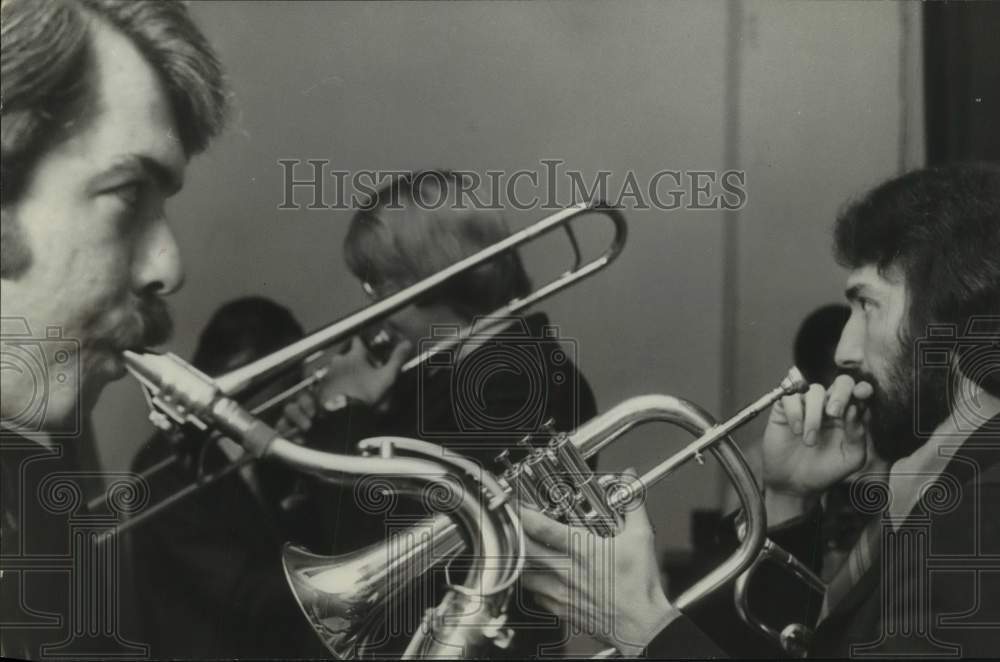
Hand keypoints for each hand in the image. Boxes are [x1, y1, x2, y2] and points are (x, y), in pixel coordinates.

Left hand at [314, 335, 410, 406]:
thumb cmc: (364, 393)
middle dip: (355, 361)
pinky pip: (331, 381)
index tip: (367, 350)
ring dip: (345, 373)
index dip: (363, 345)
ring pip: (339, 368)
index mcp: (355, 355)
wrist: (343, 413)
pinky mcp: (323, 385)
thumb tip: (407, 344)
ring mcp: (329, 372)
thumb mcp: (386, 377)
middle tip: (365, 373)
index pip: (358, 341)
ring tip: (355, 386)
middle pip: (348, 355)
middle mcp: (340, 360)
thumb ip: (396, 360)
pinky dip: (337, 384)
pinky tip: (345, 394)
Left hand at [519, 475, 678, 656]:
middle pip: (525, 550)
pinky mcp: (561, 610)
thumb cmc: (640, 586)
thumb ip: (632, 505)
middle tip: (512, 523)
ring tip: (521, 549)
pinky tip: (538, 576)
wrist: (642, 625)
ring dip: (520, 560)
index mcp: (583, 551)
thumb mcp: (641, 538)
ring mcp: (561, 593)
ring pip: (524, 575)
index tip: (517, 504)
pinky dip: (532, 584)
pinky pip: (535, 596)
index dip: (524, 513)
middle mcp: (567, 571)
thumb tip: (630, 480)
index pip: (542, 528)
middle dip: (514, 535)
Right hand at [762, 374, 872, 517]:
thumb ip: (858, 434)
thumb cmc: (824, 471)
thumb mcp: (851, 458)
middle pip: (840, 382)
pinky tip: (795, 430)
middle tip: (834, 413)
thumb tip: (857, 408)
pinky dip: (795, 413)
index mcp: (849, 416)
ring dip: (814, 415)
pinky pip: (790, 397)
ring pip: (814, 390)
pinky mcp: (785, 409)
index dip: (862, 389)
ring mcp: (807, 406)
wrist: (795, 485)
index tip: (862, 394)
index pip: (859, 394)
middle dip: (840, 394)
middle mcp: (830, 407)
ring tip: (810, 440)